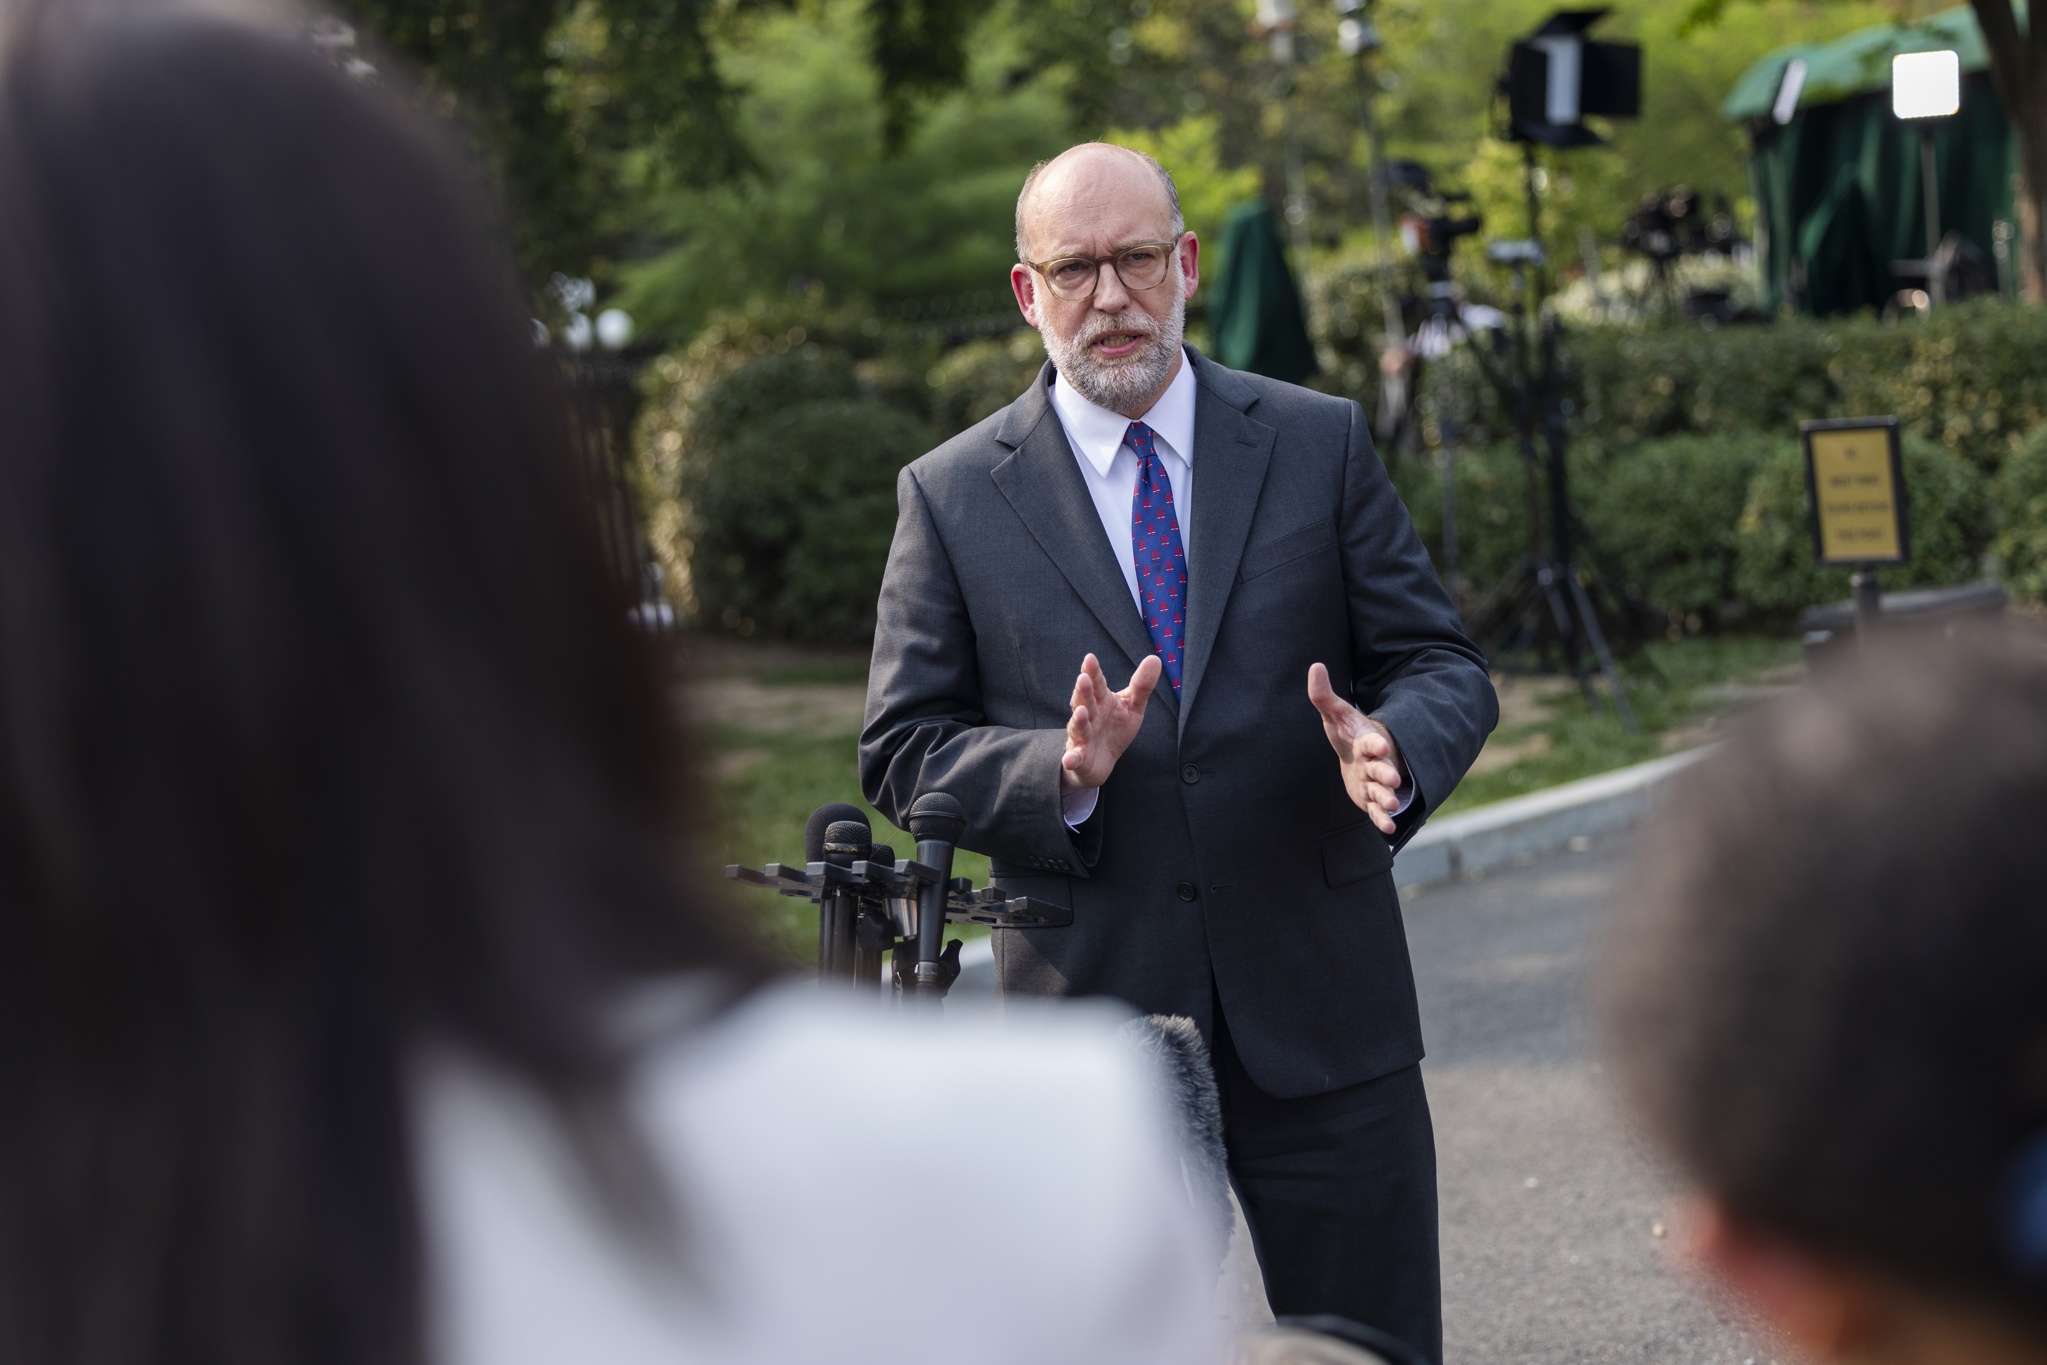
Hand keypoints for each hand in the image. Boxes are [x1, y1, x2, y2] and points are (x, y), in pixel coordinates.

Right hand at [1062, 653, 1160, 790]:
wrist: (1102, 761)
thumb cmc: (1115, 728)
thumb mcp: (1133, 706)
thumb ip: (1142, 684)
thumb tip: (1155, 658)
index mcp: (1101, 701)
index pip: (1097, 683)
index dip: (1093, 672)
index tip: (1090, 658)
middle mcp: (1089, 716)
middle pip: (1084, 701)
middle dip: (1083, 691)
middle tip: (1083, 679)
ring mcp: (1081, 736)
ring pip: (1078, 727)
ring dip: (1078, 720)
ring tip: (1080, 712)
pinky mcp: (1079, 757)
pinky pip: (1074, 758)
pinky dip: (1071, 758)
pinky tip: (1070, 759)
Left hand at [1308, 662, 1408, 835]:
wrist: (1359, 755)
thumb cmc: (1348, 733)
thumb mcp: (1335, 714)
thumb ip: (1323, 694)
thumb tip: (1315, 666)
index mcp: (1367, 741)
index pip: (1372, 741)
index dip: (1376, 743)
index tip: (1379, 744)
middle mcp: (1375, 762)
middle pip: (1382, 768)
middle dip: (1387, 773)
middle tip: (1393, 779)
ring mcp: (1375, 782)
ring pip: (1383, 791)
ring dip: (1388, 798)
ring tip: (1392, 805)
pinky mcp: (1371, 799)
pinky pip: (1378, 811)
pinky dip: (1383, 820)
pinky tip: (1388, 830)